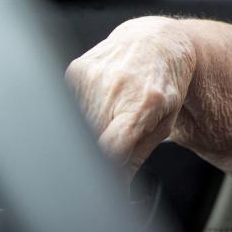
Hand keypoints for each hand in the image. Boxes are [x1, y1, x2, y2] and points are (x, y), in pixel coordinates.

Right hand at [65, 16, 196, 176]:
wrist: (158, 43)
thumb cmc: (164, 86)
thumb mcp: (163, 124)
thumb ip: (135, 157)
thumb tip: (113, 188)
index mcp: (144, 103)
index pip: (110, 148)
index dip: (104, 171)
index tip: (104, 183)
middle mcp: (116, 87)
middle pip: (90, 140)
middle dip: (96, 153)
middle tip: (111, 148)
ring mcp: (92, 76)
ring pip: (75, 127)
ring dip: (88, 132)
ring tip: (111, 116)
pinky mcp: (75, 70)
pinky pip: (67, 107)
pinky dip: (79, 114)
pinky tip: (100, 100)